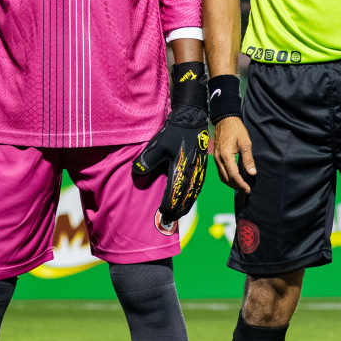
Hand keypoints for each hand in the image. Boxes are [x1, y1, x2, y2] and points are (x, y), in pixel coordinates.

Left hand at [134, 105, 209, 227]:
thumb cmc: (173, 133)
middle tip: (170, 219)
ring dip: (187, 204)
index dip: (169, 203)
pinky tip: (190, 200)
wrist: (192, 121)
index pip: (175, 191)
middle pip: (186, 195)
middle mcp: (192, 171)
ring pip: (194, 192)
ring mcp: (199, 170)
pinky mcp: (202, 167)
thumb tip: (137, 172)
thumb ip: (147, 160)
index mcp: (181, 167)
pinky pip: (199, 186)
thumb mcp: (157, 145)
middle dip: (178, 208)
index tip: (163, 212)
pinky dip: (194, 196)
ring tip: (180, 214)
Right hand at [212, 116, 256, 193]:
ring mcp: (216, 158)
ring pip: (222, 176)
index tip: (248, 189)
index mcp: (226, 156)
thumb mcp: (246, 143)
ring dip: (231, 183)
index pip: (233, 175)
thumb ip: (248, 159)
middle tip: (246, 189)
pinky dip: (227, 177)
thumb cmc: (236, 130)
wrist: (225, 120)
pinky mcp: (216, 157)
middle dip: (236, 186)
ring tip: (241, 186)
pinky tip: (234, 178)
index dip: (241, 184)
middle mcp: (218, 159)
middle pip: (226, 178)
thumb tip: (252, 173)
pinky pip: (220, 171)